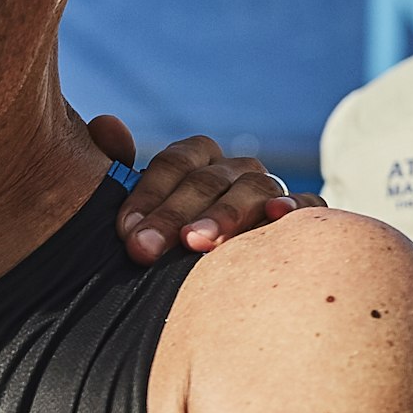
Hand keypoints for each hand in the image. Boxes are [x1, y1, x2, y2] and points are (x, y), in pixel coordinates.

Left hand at [86, 116, 311, 263]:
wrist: (216, 288)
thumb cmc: (168, 246)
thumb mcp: (141, 213)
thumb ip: (119, 170)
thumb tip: (105, 124)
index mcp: (197, 162)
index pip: (176, 162)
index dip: (148, 194)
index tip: (124, 231)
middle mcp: (234, 171)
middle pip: (208, 180)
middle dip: (172, 215)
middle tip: (144, 250)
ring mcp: (269, 191)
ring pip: (252, 190)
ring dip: (223, 214)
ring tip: (195, 243)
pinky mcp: (302, 216)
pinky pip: (307, 205)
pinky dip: (295, 207)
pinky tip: (275, 217)